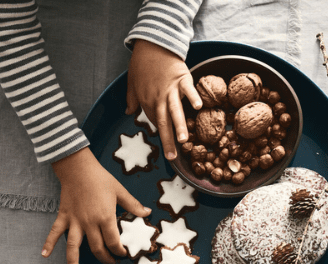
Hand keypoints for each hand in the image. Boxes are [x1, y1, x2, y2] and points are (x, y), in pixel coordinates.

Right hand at [43, 148, 150, 263]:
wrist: (77, 166)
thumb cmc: (99, 178)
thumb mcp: (120, 191)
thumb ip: (133, 205)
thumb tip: (147, 213)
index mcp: (105, 217)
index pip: (113, 242)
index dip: (119, 251)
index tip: (123, 254)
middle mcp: (89, 223)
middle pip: (97, 248)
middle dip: (105, 259)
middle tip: (110, 263)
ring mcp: (75, 221)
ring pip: (73, 246)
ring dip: (73, 262)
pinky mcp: (64, 216)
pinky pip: (55, 232)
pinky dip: (48, 243)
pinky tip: (44, 254)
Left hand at [126, 39, 202, 159]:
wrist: (152, 43)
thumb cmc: (142, 63)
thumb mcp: (131, 82)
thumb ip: (131, 99)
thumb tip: (129, 112)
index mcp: (147, 101)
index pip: (154, 121)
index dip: (160, 133)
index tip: (166, 143)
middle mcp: (159, 98)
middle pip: (163, 122)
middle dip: (167, 140)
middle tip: (171, 157)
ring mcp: (171, 89)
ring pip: (175, 111)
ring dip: (179, 126)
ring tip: (183, 141)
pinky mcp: (182, 79)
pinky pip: (188, 90)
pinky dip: (193, 97)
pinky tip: (198, 108)